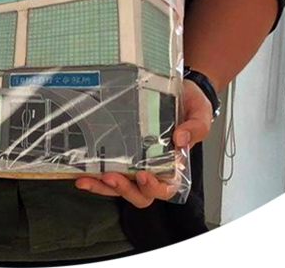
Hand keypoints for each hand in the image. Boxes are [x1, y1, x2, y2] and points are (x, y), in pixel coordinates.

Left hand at [73, 78, 213, 205]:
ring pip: (121, 185)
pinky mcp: (124, 151)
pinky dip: (96, 173)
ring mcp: (137, 161)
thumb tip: (180, 140)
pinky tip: (83, 171)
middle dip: (123, 189)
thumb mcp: (200, 115)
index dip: (153, 187)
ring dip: (103, 186)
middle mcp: (155, 168)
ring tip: (86, 179)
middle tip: (110, 176)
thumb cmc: (193, 106)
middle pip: (139, 193)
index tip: (142, 175)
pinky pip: (111, 167)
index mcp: (175, 166)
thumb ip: (195, 128)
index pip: (165, 188)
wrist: (183, 89)